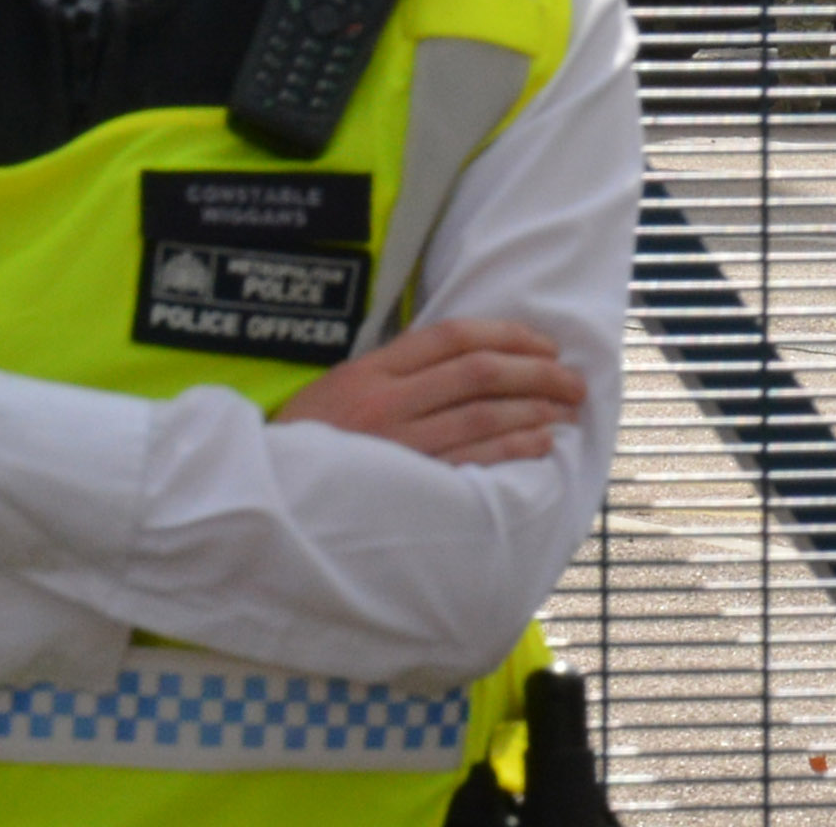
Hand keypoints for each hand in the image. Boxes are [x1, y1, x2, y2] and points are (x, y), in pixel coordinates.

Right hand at [283, 317, 587, 467]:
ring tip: (567, 409)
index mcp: (370, 371)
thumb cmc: (307, 445)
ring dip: (535, 410)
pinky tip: (540, 443)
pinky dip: (512, 449)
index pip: (452, 336)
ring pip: (482, 416)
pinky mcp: (406, 489)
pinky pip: (471, 463)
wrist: (264, 501)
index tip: (544, 344)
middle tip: (572, 379)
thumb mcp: (339, 391)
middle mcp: (386, 403)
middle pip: (479, 373)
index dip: (507, 334)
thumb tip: (461, 359)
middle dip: (537, 372)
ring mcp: (396, 446)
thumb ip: (394, 373)